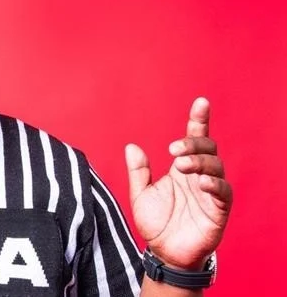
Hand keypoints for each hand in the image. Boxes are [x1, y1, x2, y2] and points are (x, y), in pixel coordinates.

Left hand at [125, 97, 232, 269]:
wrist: (164, 253)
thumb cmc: (156, 223)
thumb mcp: (140, 194)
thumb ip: (138, 171)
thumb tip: (131, 146)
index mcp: (182, 168)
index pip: (194, 138)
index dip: (199, 120)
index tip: (200, 102)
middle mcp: (199, 175)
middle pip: (207, 148)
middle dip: (193, 143)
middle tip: (174, 150)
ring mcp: (210, 192)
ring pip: (216, 166)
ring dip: (200, 161)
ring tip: (181, 165)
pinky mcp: (219, 210)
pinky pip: (223, 192)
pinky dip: (214, 184)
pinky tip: (201, 182)